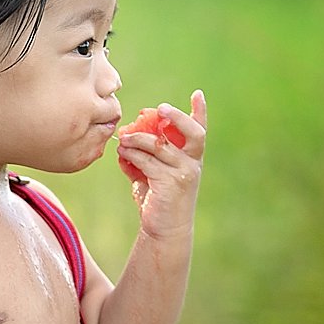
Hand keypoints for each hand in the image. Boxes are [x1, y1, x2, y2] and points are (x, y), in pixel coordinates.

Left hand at [117, 89, 206, 239]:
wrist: (164, 229)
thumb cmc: (158, 199)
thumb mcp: (154, 174)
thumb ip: (146, 156)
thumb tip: (125, 138)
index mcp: (192, 157)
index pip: (200, 130)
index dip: (200, 111)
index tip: (197, 94)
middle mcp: (193, 163)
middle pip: (193, 132)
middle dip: (177, 117)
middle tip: (159, 109)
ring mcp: (184, 173)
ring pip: (159, 145)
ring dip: (138, 139)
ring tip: (123, 138)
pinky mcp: (170, 183)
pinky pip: (148, 161)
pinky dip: (132, 155)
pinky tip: (123, 154)